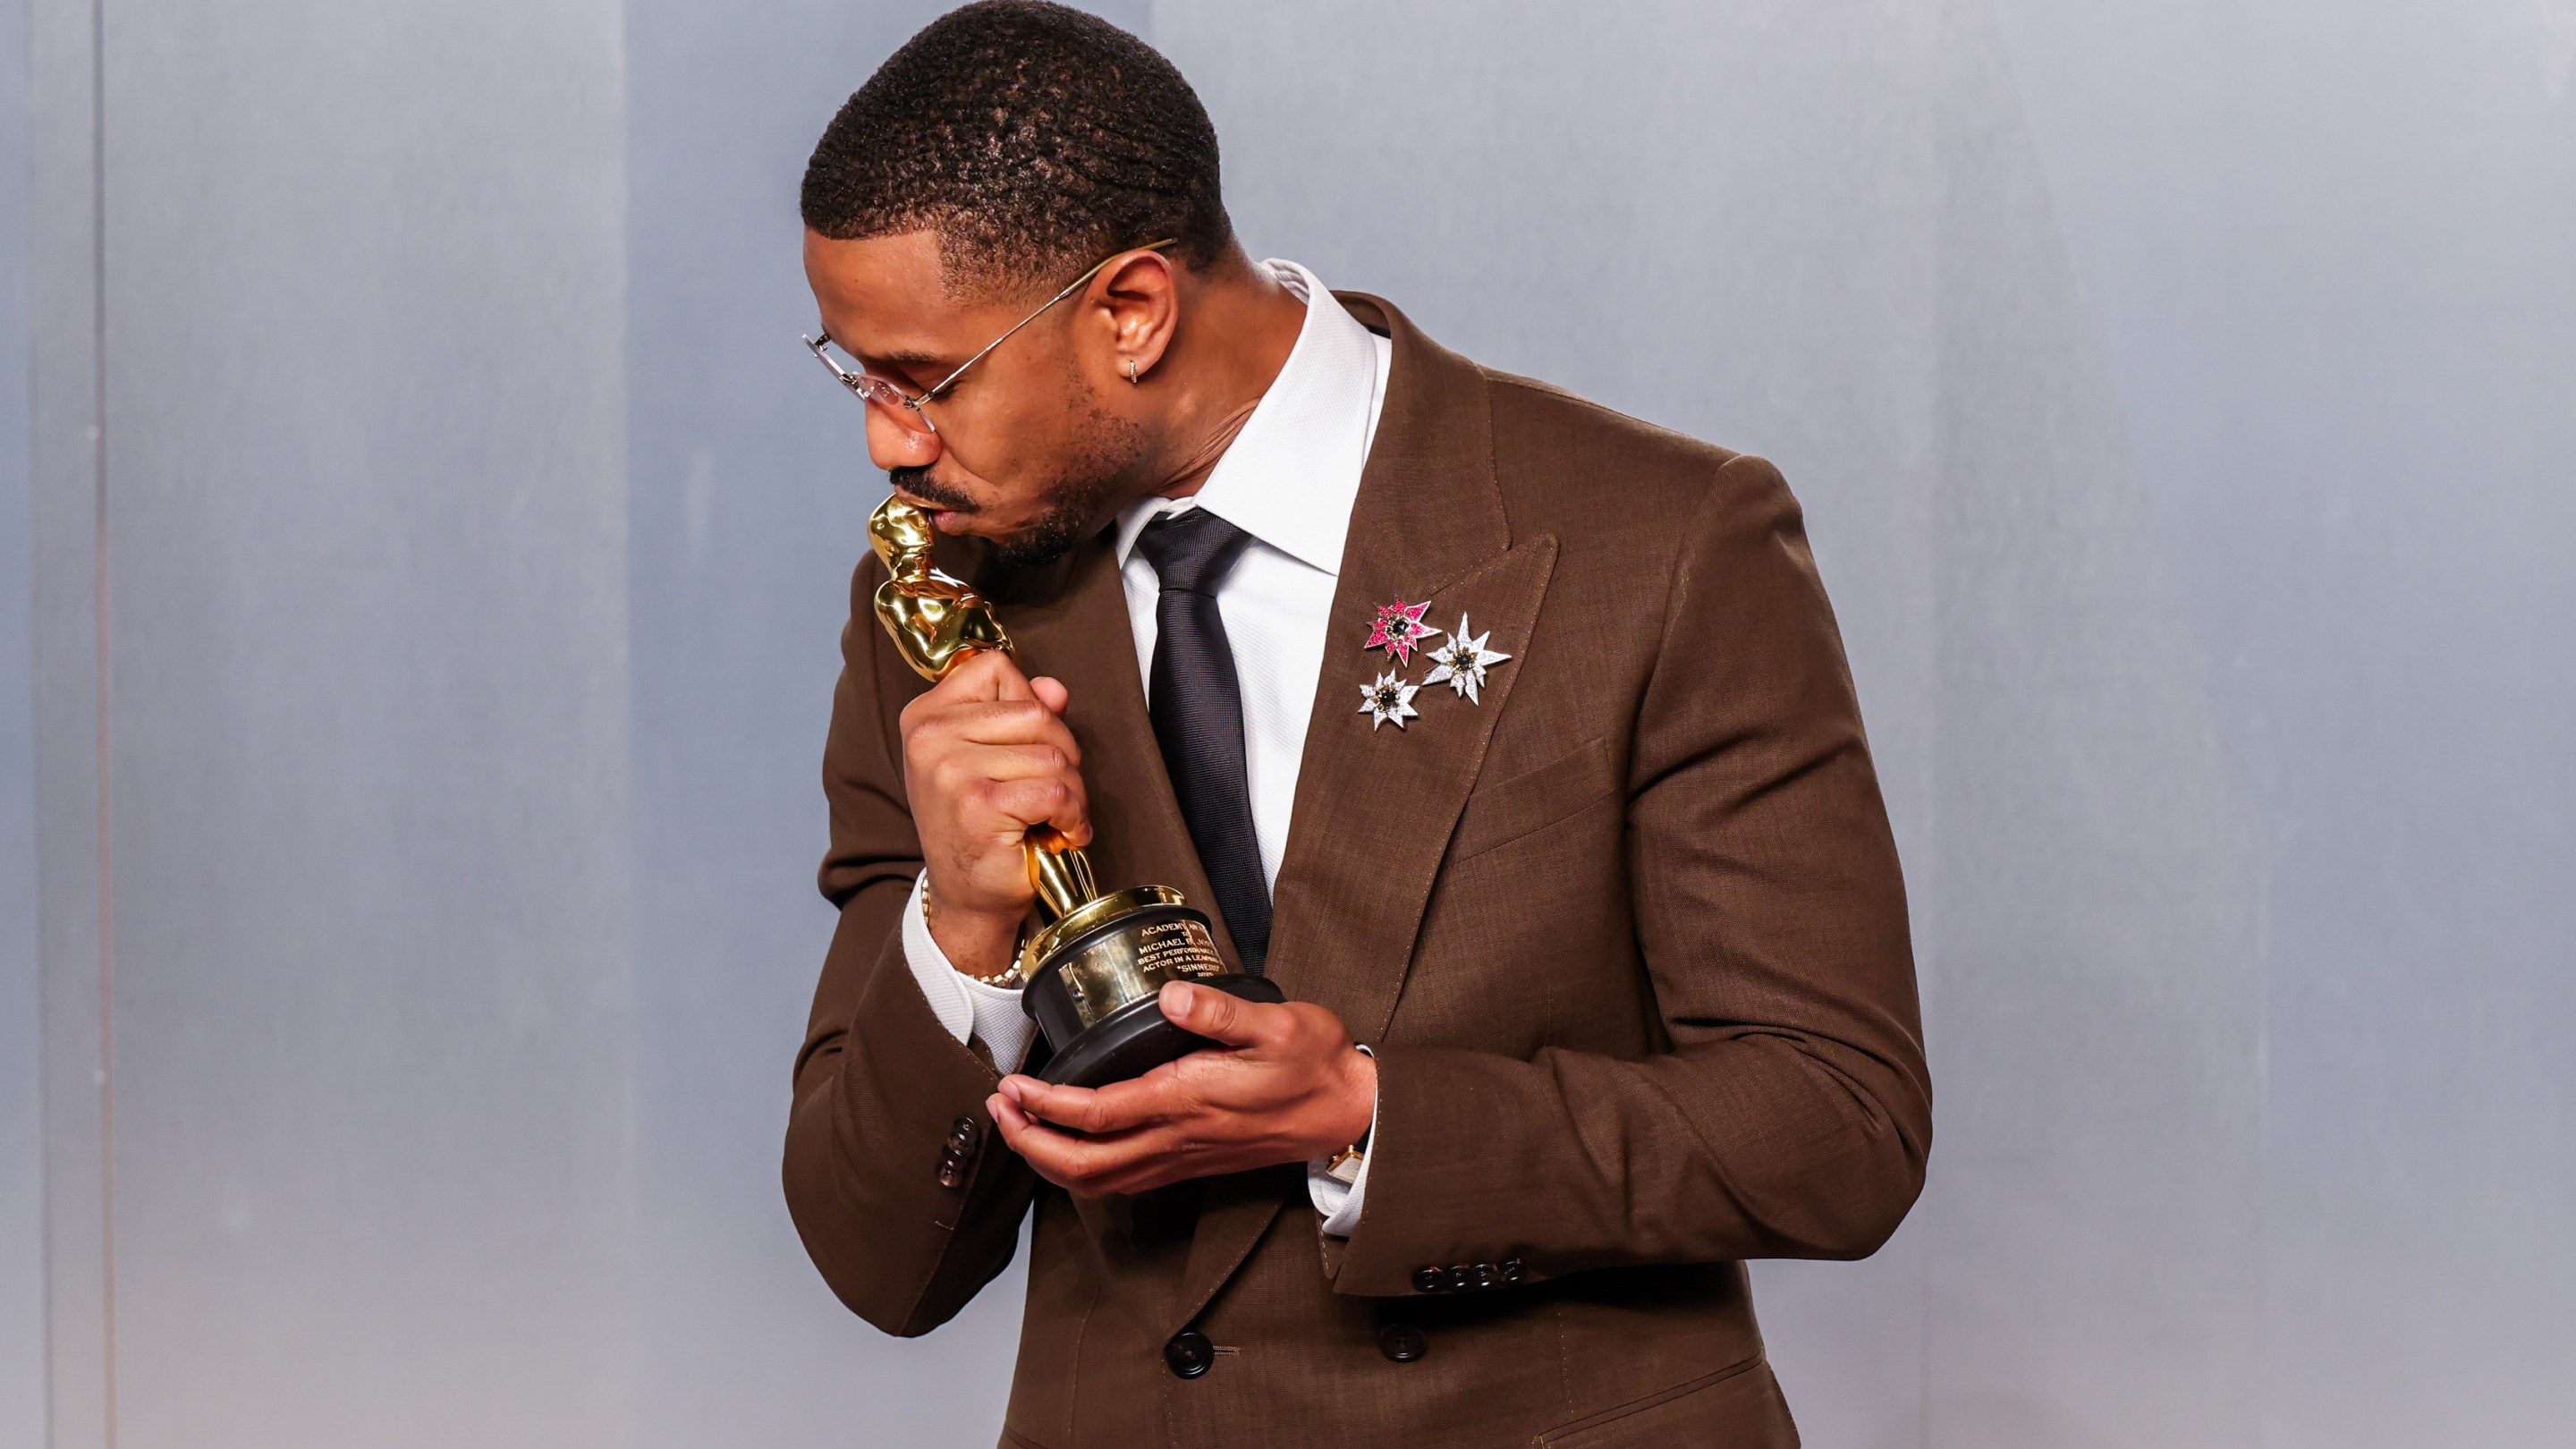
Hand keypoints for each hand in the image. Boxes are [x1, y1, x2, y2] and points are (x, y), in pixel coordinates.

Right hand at [899, 650, 1088, 976]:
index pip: (995, 669)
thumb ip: (1022, 713)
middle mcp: (929, 737)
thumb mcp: (993, 759)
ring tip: (1055, 816)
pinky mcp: (979, 805)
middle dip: (1064, 753)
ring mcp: (950, 771)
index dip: (1030, 704)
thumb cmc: (981, 824)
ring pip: (1053, 755)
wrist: (966, 898)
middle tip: (1055, 791)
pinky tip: (1060, 833)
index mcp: (925, 716)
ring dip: (1072, 791)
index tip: (1028, 745)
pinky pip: (1056, 791)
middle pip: (1035, 712)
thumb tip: (1055, 688)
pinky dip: (1073, 816)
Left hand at [987, 981, 1377, 1196]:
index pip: (1097, 1114)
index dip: (1045, 1106)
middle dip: (1030, 1142)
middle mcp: (1178, 1137)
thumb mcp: (1279, 1024)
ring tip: (1023, 1126)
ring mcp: (1184, 1156)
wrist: (1352, 1111)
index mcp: (1188, 1099)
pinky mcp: (1192, 1162)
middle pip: (1083, 1165)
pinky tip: (1074, 1146)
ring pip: (1099, 1182)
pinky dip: (1085, 1172)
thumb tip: (1171, 996)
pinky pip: (1124, 1182)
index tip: (1013, 1086)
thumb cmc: (1317, 1065)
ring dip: (1051, 1161)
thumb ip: (1221, 1012)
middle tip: (1000, 1110)